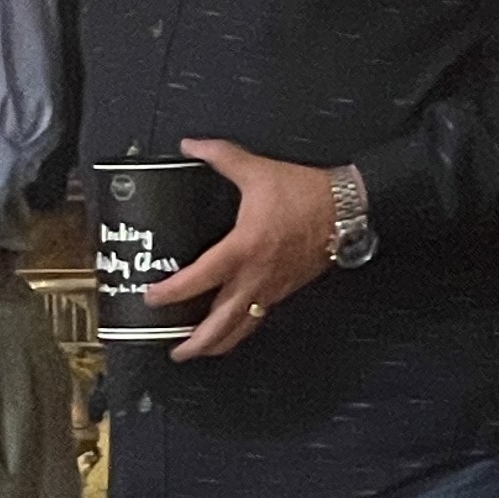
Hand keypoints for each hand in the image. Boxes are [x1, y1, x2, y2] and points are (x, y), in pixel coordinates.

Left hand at [156, 138, 340, 362]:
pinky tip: (230, 331)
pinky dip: (240, 330)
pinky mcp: (284, 291)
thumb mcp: (257, 170)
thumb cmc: (304, 193)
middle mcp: (255, 276)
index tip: (152, 298)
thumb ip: (221, 156)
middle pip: (221, 323)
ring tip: (197, 352)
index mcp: (243, 249)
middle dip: (196, 342)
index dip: (172, 293)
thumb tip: (191, 145)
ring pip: (241, 328)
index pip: (199, 280)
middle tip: (175, 351)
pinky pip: (258, 318)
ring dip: (217, 345)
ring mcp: (271, 288)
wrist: (346, 209)